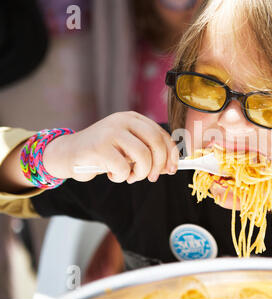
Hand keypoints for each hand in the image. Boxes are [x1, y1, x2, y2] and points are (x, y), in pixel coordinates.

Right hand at [43, 111, 178, 183]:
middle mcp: (123, 121)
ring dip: (140, 174)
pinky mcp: (99, 147)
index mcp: (133, 118)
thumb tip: (170, 166)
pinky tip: (112, 174)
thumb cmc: (103, 153)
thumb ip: (147, 152)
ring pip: (143, 156)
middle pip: (156, 143)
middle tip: (152, 177)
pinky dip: (121, 177)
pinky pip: (123, 168)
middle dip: (158, 165)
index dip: (171, 154)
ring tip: (129, 177)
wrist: (69, 154)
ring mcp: (111, 132)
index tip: (171, 169)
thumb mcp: (127, 147)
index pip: (161, 134)